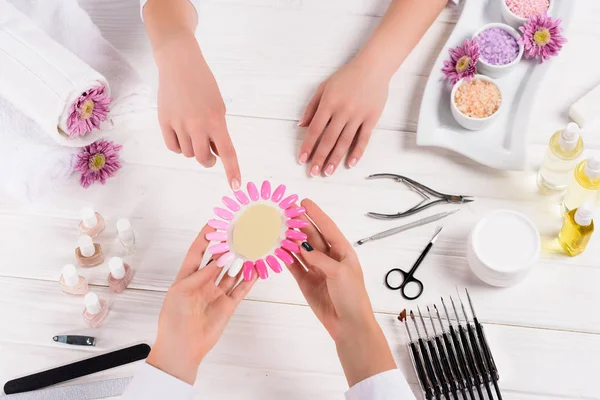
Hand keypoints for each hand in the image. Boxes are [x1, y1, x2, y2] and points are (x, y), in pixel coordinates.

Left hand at [147, 225, 256, 383]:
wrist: (182, 348)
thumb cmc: (174, 319)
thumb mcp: (182, 291)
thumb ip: (201, 275)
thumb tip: (218, 260)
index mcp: (187, 277)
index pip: (198, 251)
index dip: (205, 237)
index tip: (214, 221)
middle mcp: (204, 282)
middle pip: (218, 260)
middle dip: (228, 246)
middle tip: (240, 232)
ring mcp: (217, 293)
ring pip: (232, 272)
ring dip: (241, 261)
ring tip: (253, 246)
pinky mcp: (228, 305)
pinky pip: (241, 289)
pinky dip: (250, 279)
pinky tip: (257, 269)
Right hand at [154, 34, 240, 189]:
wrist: (179, 64)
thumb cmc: (203, 85)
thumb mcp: (218, 106)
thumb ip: (217, 130)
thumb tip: (215, 153)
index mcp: (216, 120)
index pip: (227, 152)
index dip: (232, 170)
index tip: (236, 186)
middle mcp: (197, 125)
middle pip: (202, 158)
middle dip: (208, 159)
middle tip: (209, 153)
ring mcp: (179, 124)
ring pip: (187, 153)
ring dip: (192, 149)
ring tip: (193, 133)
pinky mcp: (164, 121)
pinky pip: (172, 147)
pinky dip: (178, 147)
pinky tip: (181, 136)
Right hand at [287, 199, 396, 385]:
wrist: (349, 325)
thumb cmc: (352, 297)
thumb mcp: (340, 273)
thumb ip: (321, 259)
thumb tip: (303, 247)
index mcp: (343, 252)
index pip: (327, 228)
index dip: (316, 214)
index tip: (303, 202)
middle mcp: (329, 258)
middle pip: (312, 236)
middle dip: (300, 224)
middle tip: (285, 212)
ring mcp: (317, 269)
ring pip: (301, 250)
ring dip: (291, 239)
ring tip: (277, 227)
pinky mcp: (306, 282)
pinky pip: (294, 266)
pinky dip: (286, 258)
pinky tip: (276, 248)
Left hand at [298, 59, 388, 176]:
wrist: (373, 67)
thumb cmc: (347, 76)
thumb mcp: (324, 87)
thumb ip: (311, 107)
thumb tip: (301, 125)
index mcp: (329, 103)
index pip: (315, 129)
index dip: (307, 146)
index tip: (302, 159)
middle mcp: (342, 111)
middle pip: (328, 139)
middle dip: (319, 157)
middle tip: (313, 172)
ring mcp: (358, 115)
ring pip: (344, 142)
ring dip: (335, 158)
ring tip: (328, 172)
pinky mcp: (371, 118)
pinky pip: (363, 139)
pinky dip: (357, 152)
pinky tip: (350, 163)